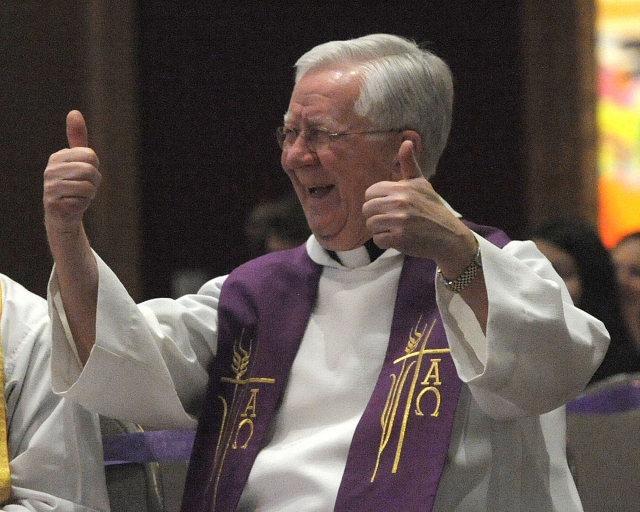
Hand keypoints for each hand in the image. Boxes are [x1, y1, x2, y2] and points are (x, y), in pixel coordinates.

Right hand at [43, 110, 100, 233]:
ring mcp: (50, 187)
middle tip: (84, 187)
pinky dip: (83, 204)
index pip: (91, 155)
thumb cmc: (74, 184)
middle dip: (94, 182)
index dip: (95, 167)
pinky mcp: (54, 203)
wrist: (64, 213)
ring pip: (88, 187)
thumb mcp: (78, 160)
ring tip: (78, 195)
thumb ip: (77, 137)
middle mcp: (50, 170)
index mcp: (58, 157)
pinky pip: (82, 201)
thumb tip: (74, 112)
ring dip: (89, 194)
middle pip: (90, 170)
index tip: (85, 174)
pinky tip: (73, 205)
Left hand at [362, 140, 475, 270]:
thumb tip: (406, 141)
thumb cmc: (432, 208)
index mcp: (401, 188)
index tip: (389, 206)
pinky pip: (377, 240)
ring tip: (395, 229)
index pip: (370, 193)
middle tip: (392, 220)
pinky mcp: (400, 238)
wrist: (449, 235)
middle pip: (367, 209)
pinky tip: (397, 239)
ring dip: (380, 230)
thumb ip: (409, 164)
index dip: (377, 201)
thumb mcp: (421, 184)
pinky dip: (385, 242)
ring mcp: (399, 221)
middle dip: (376, 216)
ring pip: (371, 225)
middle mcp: (399, 202)